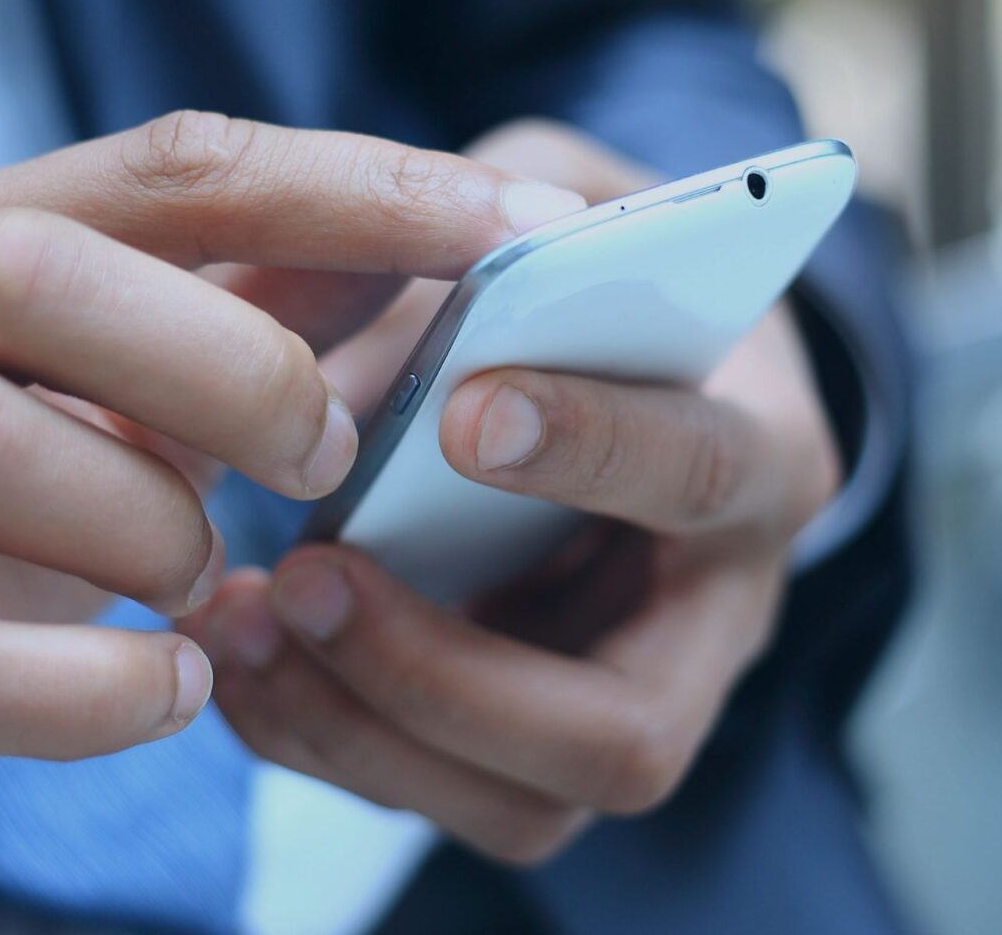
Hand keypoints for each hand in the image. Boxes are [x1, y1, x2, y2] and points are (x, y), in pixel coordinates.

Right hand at [0, 112, 586, 892]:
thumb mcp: (109, 393)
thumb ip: (247, 308)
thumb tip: (451, 233)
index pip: (162, 167)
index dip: (351, 189)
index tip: (516, 231)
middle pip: (30, 272)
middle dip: (228, 363)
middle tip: (327, 457)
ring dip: (144, 520)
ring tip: (211, 581)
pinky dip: (76, 690)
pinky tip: (171, 690)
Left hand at [182, 121, 840, 863]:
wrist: (631, 359)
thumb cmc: (600, 269)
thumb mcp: (566, 194)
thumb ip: (495, 225)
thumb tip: (375, 305)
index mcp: (763, 449)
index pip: (702, 476)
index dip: (595, 450)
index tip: (464, 412)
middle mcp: (718, 613)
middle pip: (628, 733)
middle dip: (447, 674)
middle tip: (308, 574)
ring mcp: (635, 698)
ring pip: (525, 806)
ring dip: (360, 729)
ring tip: (238, 620)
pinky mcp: (542, 744)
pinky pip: (442, 798)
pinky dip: (322, 738)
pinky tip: (239, 655)